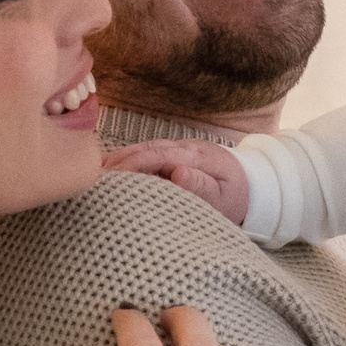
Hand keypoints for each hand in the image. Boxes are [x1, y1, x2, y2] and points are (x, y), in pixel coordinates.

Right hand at [104, 139, 252, 226]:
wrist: (254, 184)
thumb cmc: (237, 196)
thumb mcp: (225, 197)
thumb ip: (202, 186)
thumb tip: (177, 172)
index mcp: (195, 157)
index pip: (157, 154)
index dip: (132, 164)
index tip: (110, 176)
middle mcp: (183, 148)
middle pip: (144, 149)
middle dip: (117, 161)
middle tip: (91, 177)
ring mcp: (178, 150)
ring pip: (143, 149)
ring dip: (118, 160)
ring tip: (93, 175)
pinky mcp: (174, 156)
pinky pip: (147, 155)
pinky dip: (126, 161)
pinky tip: (109, 171)